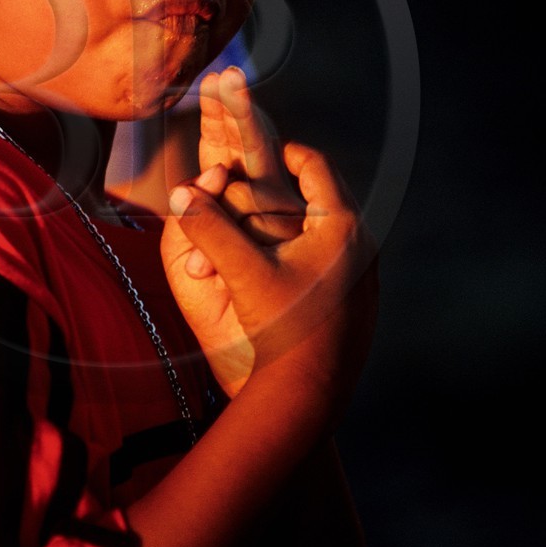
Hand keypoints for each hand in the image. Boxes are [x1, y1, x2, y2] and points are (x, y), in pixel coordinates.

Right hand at [161, 68, 376, 410]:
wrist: (310, 394)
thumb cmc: (279, 330)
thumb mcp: (239, 271)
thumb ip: (208, 227)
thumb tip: (178, 192)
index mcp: (341, 226)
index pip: (317, 166)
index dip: (291, 153)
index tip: (273, 152)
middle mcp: (363, 246)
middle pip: (329, 197)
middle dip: (296, 188)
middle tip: (273, 182)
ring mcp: (367, 278)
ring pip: (335, 231)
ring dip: (305, 222)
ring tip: (279, 224)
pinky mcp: (364, 304)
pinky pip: (340, 261)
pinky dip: (314, 252)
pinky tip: (289, 268)